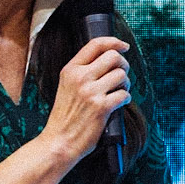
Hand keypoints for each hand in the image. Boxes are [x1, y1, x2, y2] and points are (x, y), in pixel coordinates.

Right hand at [44, 35, 130, 164]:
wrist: (58, 141)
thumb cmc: (65, 117)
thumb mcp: (66, 87)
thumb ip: (82, 72)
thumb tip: (108, 60)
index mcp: (70, 70)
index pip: (95, 44)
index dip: (114, 42)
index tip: (124, 46)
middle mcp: (80, 77)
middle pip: (113, 56)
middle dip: (123, 65)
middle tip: (121, 76)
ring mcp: (91, 92)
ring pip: (121, 75)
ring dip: (126, 83)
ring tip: (119, 92)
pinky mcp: (101, 107)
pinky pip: (124, 94)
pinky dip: (125, 98)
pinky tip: (118, 104)